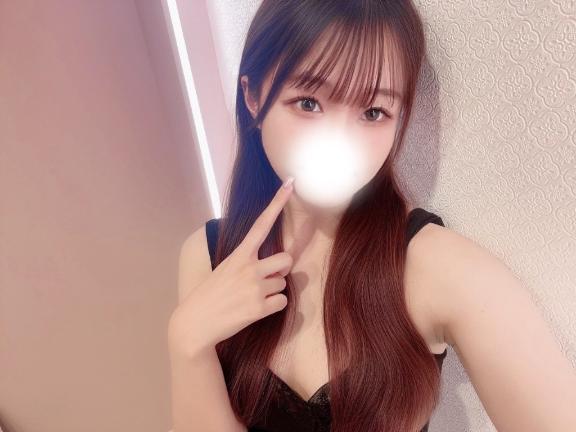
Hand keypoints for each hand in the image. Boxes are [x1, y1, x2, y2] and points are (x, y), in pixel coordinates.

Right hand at [168, 177, 294, 358]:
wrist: (195, 323)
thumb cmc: (210, 294)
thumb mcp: (224, 269)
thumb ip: (247, 262)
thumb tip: (273, 266)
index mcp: (239, 255)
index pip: (262, 224)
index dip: (277, 203)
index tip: (290, 183)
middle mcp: (249, 267)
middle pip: (286, 260)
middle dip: (281, 269)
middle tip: (266, 278)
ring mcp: (254, 288)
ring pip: (283, 284)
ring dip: (273, 291)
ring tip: (251, 297)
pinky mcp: (259, 308)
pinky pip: (282, 302)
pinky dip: (272, 307)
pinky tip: (254, 310)